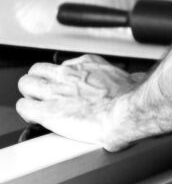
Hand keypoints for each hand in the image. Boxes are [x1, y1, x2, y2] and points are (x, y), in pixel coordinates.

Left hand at [16, 55, 141, 150]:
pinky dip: (27, 113)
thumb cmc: (132, 99)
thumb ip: (127, 79)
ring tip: (36, 105)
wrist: (126, 112)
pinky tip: (34, 118)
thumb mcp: (131, 80)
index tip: (66, 88)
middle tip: (44, 96)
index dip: (61, 79)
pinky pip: (24, 107)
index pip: (64, 66)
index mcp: (88, 65)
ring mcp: (55, 90)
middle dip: (38, 82)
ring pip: (26, 83)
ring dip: (29, 94)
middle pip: (38, 69)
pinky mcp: (47, 110)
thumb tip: (135, 80)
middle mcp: (68, 74)